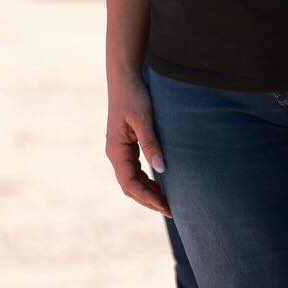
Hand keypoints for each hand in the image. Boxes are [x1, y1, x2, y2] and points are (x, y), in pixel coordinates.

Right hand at [104, 75, 170, 217]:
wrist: (125, 78)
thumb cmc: (134, 95)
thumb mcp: (144, 119)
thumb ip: (151, 144)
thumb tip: (162, 169)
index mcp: (116, 151)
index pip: (129, 184)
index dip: (147, 198)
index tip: (166, 206)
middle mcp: (115, 154)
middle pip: (130, 186)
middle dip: (149, 200)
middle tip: (172, 210)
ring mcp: (120, 150)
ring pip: (132, 179)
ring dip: (148, 191)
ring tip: (168, 201)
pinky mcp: (126, 145)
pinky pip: (135, 169)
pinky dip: (146, 180)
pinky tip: (161, 183)